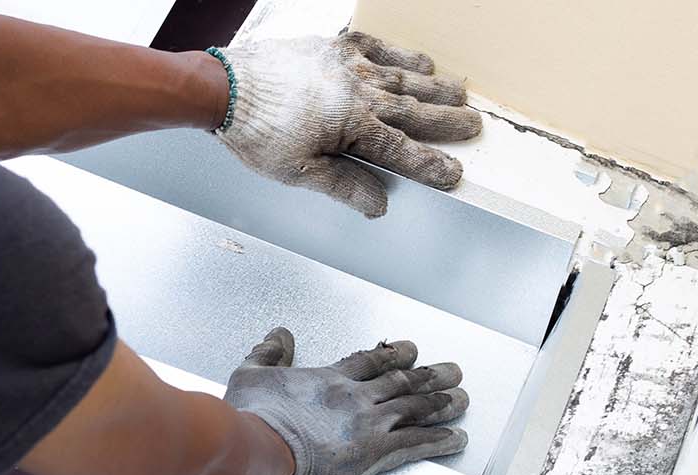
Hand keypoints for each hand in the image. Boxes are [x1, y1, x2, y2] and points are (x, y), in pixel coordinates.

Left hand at [215, 32, 483, 217]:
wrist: (224, 87)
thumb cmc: (256, 132)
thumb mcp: (298, 171)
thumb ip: (343, 185)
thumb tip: (378, 204)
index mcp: (352, 127)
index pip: (402, 152)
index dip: (430, 165)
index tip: (453, 175)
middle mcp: (358, 92)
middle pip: (413, 110)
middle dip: (446, 121)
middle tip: (474, 125)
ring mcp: (347, 66)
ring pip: (402, 78)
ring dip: (433, 87)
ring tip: (459, 92)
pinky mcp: (332, 47)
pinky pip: (376, 47)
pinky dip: (400, 55)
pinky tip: (419, 62)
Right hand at [224, 327, 469, 474]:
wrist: (261, 446)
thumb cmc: (253, 417)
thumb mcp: (250, 375)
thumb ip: (267, 354)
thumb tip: (277, 336)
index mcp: (330, 379)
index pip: (371, 361)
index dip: (394, 354)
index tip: (410, 350)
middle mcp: (355, 397)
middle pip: (402, 381)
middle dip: (430, 375)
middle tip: (451, 370)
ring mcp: (368, 423)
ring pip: (415, 408)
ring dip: (442, 403)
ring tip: (462, 399)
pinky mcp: (375, 450)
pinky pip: (415, 443)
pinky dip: (439, 440)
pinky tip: (455, 438)